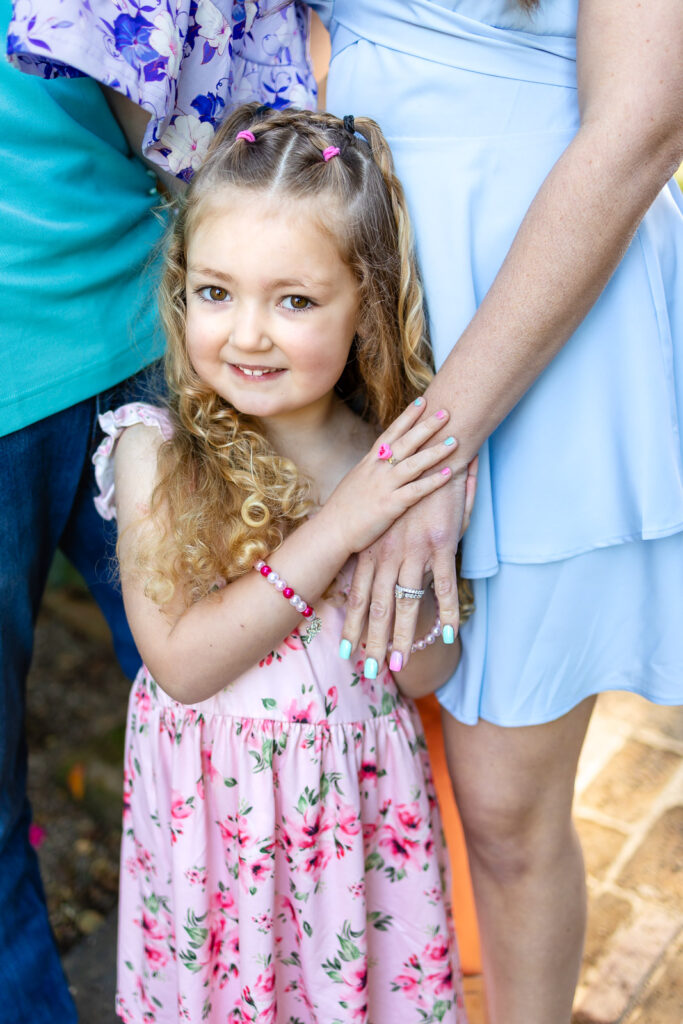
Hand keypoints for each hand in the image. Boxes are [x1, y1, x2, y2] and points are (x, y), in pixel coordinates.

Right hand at [321, 400, 458, 558]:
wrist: (331, 531)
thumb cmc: (343, 509)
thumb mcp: (356, 480)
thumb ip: (372, 468)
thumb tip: (382, 457)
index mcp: (369, 462)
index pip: (391, 433)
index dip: (407, 416)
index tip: (422, 401)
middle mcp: (377, 469)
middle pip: (405, 442)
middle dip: (426, 426)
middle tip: (445, 412)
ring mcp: (384, 486)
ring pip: (413, 463)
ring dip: (435, 451)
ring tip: (454, 440)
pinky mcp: (390, 505)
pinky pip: (416, 490)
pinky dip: (434, 481)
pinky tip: (450, 472)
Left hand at [341, 455, 477, 666]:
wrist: (431, 455)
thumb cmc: (409, 489)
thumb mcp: (387, 521)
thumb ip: (379, 551)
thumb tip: (366, 575)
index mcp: (373, 549)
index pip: (359, 597)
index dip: (353, 626)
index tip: (347, 652)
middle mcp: (388, 554)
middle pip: (377, 607)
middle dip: (372, 642)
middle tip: (369, 672)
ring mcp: (413, 551)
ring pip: (406, 604)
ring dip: (404, 638)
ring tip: (399, 665)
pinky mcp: (440, 546)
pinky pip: (444, 587)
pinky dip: (447, 613)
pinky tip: (450, 635)